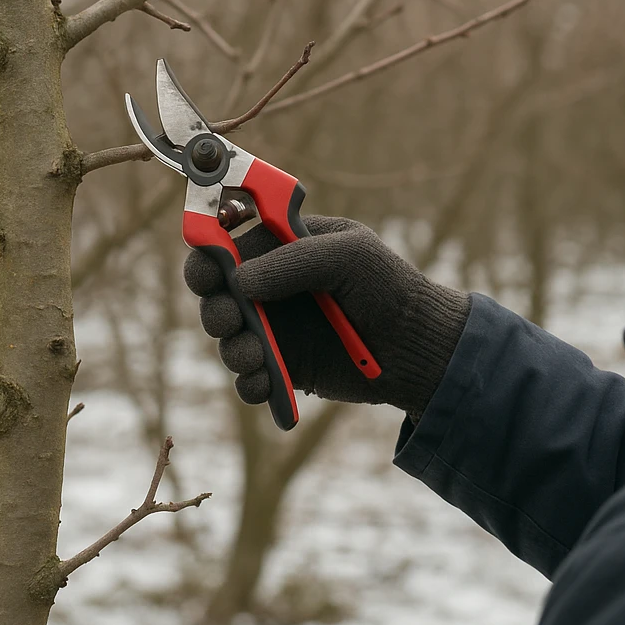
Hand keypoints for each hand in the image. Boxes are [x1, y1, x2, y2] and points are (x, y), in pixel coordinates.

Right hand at [183, 216, 470, 416]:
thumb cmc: (387, 286)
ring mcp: (275, 328)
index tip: (206, 273)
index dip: (207, 254)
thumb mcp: (349, 255)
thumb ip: (293, 260)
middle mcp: (271, 286)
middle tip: (228, 320)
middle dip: (214, 308)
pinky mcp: (283, 367)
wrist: (418, 346)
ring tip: (255, 356)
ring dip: (232, 348)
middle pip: (216, 294)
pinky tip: (266, 381)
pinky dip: (250, 382)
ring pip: (228, 338)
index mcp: (282, 247)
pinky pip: (249, 377)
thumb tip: (239, 280)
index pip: (227, 243)